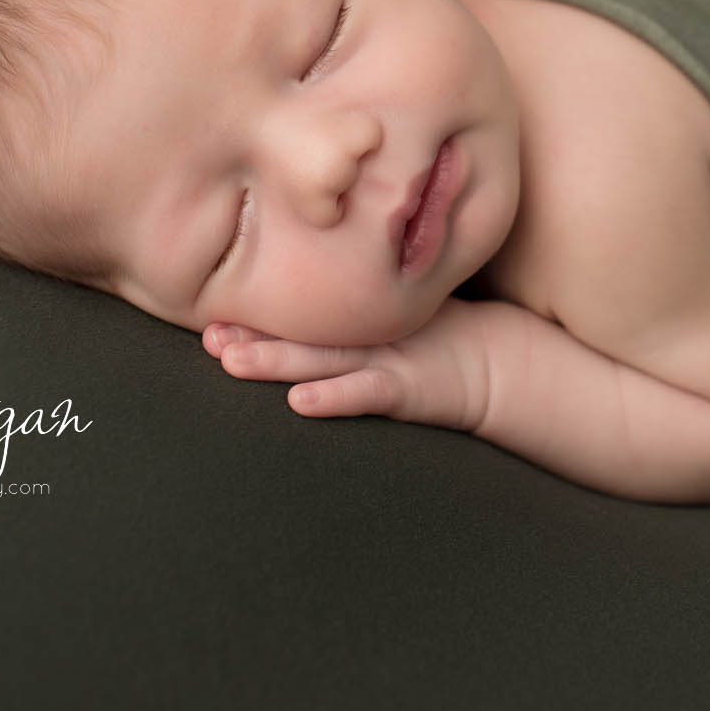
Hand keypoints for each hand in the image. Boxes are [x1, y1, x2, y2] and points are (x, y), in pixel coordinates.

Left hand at [202, 297, 491, 431]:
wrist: (502, 366)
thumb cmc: (443, 344)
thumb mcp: (396, 327)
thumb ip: (357, 321)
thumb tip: (306, 308)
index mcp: (360, 322)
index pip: (301, 316)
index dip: (257, 317)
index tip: (208, 313)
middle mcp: (367, 336)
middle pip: (301, 334)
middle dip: (253, 335)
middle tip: (207, 334)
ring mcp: (388, 358)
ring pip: (322, 359)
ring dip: (275, 360)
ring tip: (230, 360)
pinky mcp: (410, 387)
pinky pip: (366, 393)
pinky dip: (333, 397)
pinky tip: (298, 402)